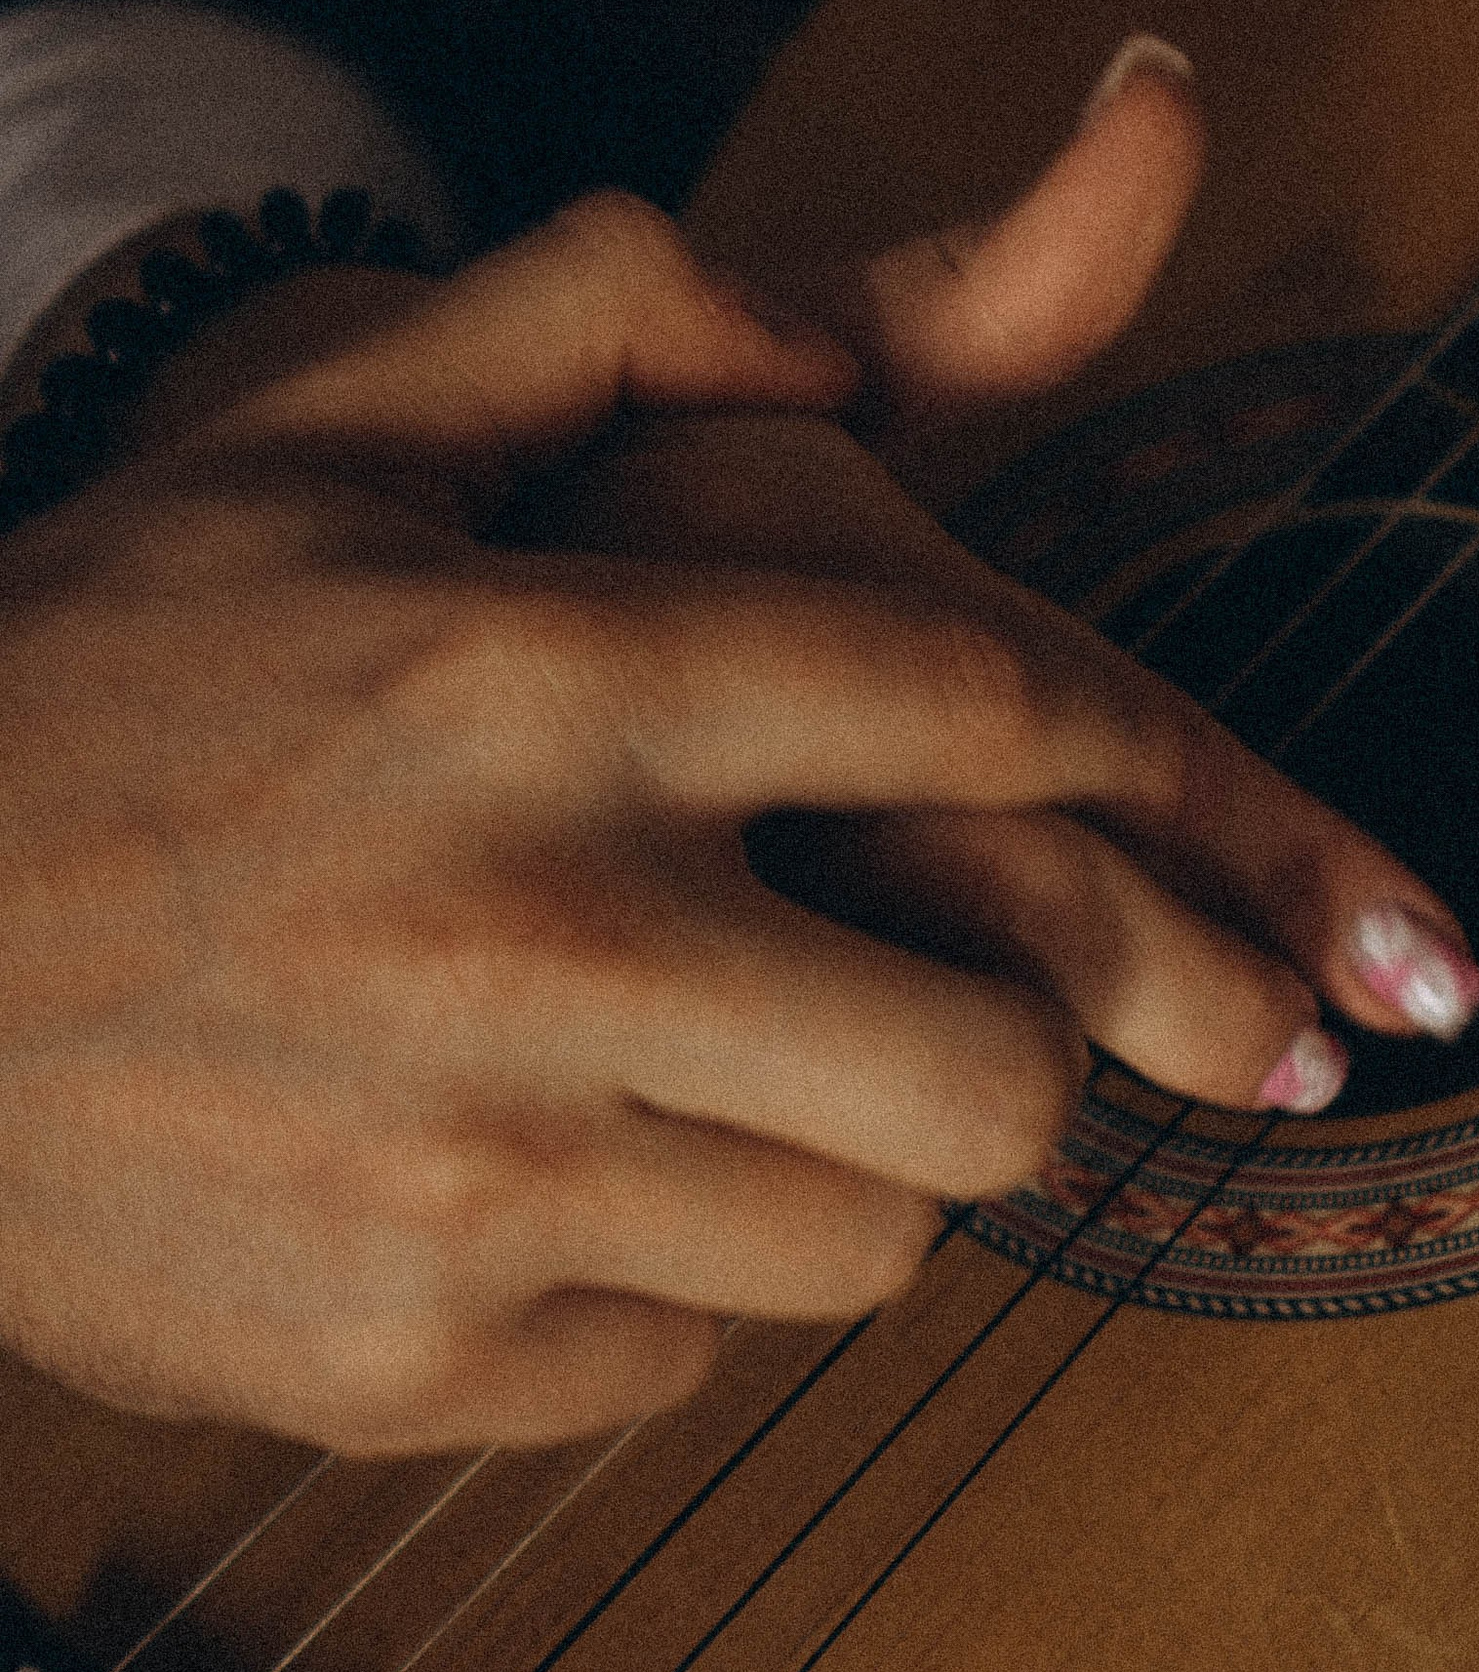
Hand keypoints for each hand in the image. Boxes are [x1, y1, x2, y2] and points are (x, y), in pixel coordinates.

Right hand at [0, 194, 1477, 1453]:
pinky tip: (546, 1181)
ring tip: (734, 1083)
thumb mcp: (322, 425)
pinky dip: (666, 1285)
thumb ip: (608, 309)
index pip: (976, 708)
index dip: (1142, 765)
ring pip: (875, 1239)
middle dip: (1033, 1036)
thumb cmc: (105, 667)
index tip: (1179, 804)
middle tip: (951, 997)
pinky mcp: (403, 1362)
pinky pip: (688, 1362)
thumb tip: (843, 330)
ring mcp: (469, 1177)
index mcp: (544, 675)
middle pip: (1003, 1057)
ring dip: (855, 1166)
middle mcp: (534, 931)